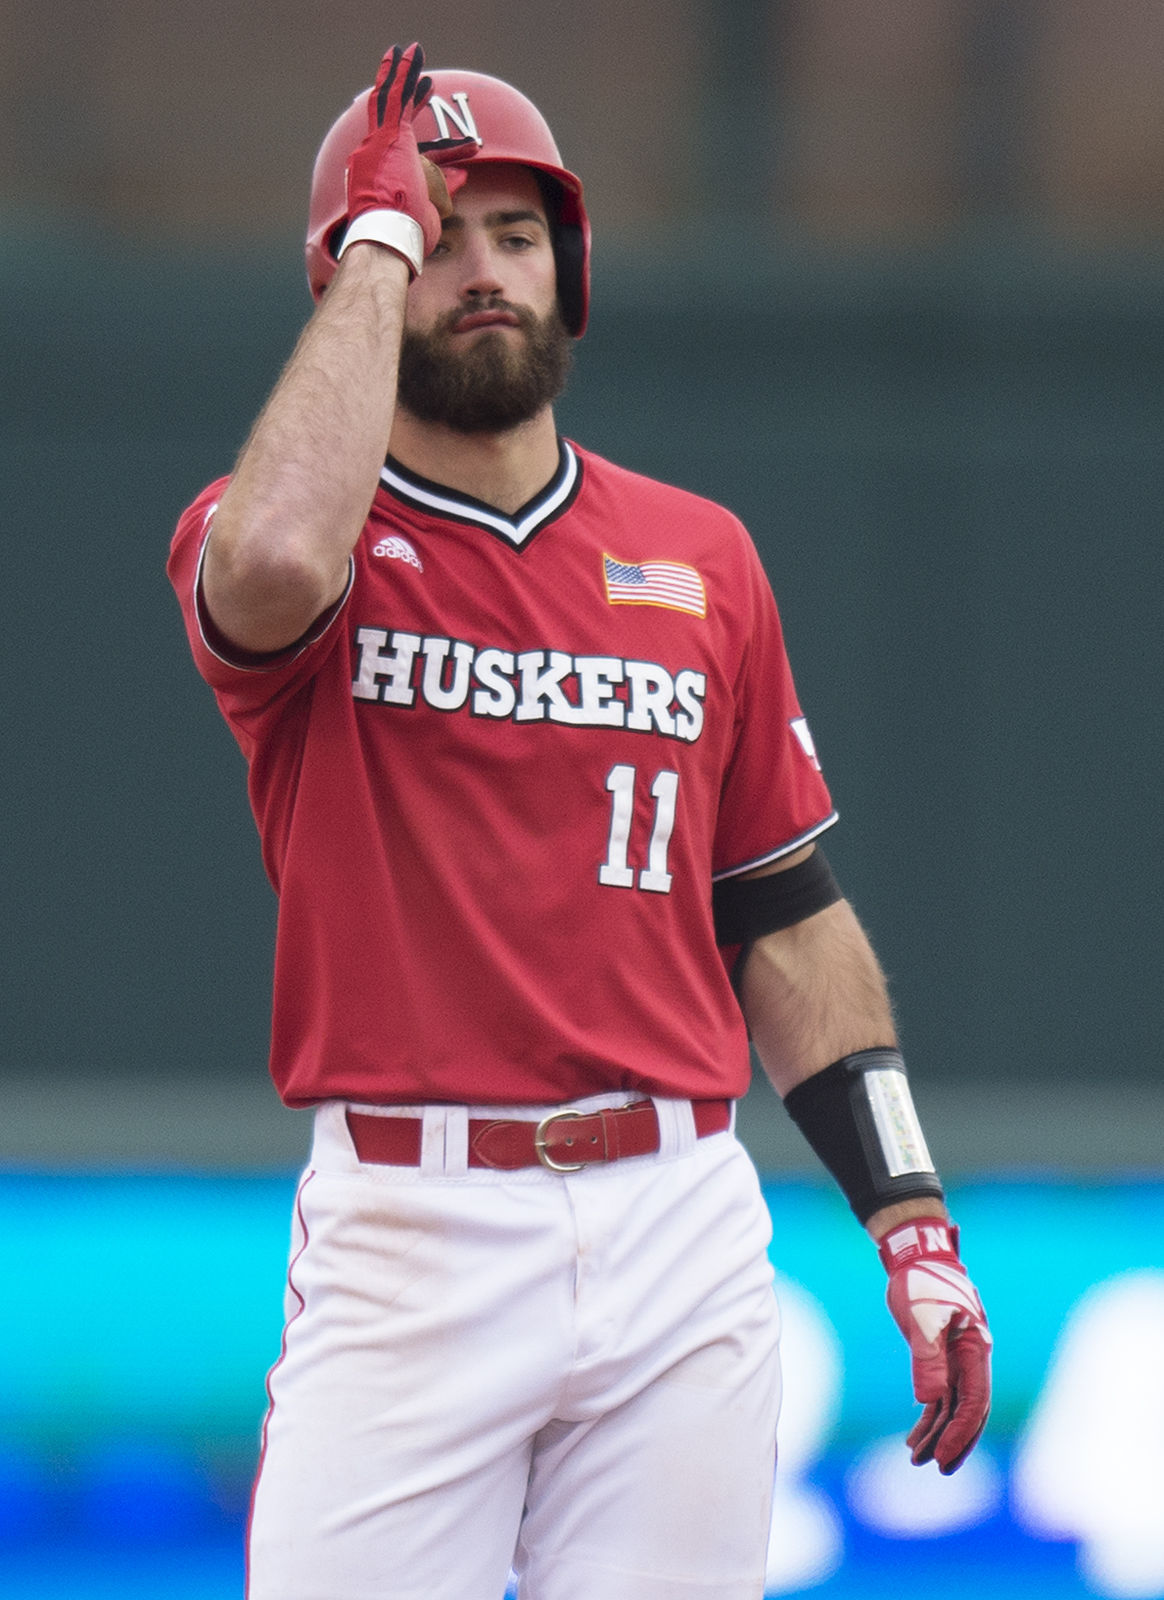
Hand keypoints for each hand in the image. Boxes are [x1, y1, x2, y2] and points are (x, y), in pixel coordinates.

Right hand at [345, 43, 472, 257]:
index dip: (452, 153)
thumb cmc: (410, 232)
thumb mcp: (437, 209)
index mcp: (398, 177)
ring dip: (402, 75)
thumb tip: (466, 174)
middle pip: (398, 119)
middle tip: (423, 81)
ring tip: (411, 52)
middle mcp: (384, 156)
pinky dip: (400, 75)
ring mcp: (383, 144)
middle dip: (409, 97)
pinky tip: (407, 54)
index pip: (429, 159)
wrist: (389, 234)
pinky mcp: (388, 136)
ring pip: (391, 101)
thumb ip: (449, 187)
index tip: (471, 148)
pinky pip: (393, 98)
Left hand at [879, 1216, 991, 1472]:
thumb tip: (930, 1400)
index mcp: (975, 1349)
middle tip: (938, 1468)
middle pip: (969, 1410)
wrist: (915, 1255)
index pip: (974, 1401)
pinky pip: (940, 1395)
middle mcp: (971, 1358)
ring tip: (917, 1458)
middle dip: (955, 1441)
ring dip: (938, 1433)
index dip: (961, 1432)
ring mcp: (956, 1359)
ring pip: (952, 1406)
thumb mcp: (922, 1319)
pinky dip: (929, 1416)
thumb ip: (928, 1359)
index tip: (944, 1457)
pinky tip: (916, 1436)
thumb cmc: (921, 1282)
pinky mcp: (940, 1356)